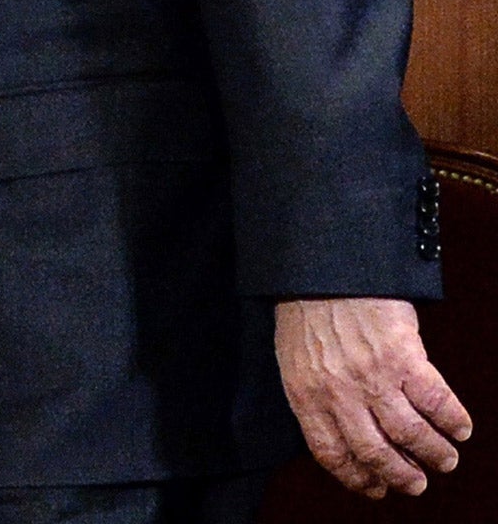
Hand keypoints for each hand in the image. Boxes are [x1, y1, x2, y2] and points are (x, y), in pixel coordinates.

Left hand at [275, 296, 470, 497]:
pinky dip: (453, 421)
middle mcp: (338, 393)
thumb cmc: (305, 309)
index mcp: (305, 395)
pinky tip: (460, 428)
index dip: (358, 478)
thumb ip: (314, 395)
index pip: (331, 453)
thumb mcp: (294, 358)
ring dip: (434, 454)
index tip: (376, 489)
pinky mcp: (404, 357)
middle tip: (417, 483)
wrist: (323, 266)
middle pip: (375, 453)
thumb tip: (339, 432)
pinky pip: (437, 403)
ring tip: (445, 459)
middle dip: (401, 476)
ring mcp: (372, 376)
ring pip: (411, 435)